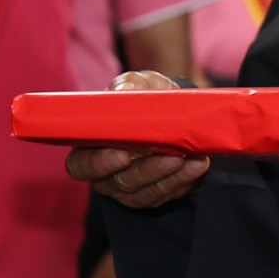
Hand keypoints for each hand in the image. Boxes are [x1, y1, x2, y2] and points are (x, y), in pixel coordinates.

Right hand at [65, 71, 210, 208]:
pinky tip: (197, 164)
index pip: (81, 165)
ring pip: (145, 190)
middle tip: (168, 157)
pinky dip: (184, 178)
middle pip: (117, 181)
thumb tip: (122, 92)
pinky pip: (168, 191)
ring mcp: (132, 187)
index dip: (97, 164)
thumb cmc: (147, 98)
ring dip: (169, 174)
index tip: (122, 155)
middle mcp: (107, 173)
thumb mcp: (138, 85)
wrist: (178, 111)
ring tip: (187, 157)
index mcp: (91, 148)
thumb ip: (128, 86)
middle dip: (145, 171)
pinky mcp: (157, 192)